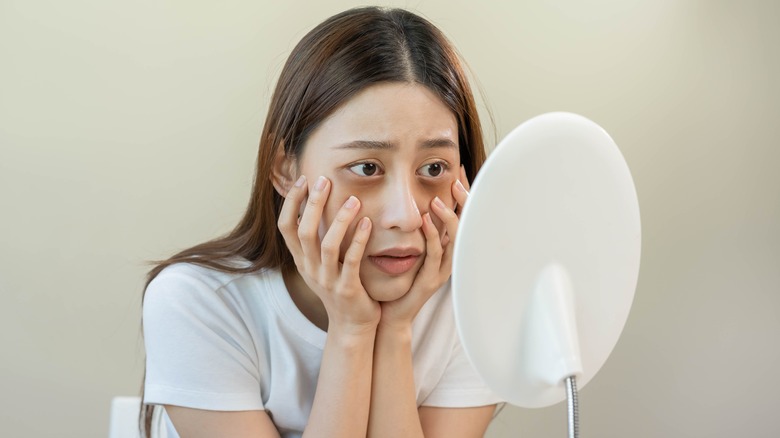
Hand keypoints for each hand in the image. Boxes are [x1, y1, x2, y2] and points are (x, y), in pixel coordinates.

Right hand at [278, 175, 379, 333]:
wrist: (352, 325)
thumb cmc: (340, 286)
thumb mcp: (321, 263)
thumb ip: (317, 239)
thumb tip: (316, 203)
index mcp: (302, 260)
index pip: (286, 227)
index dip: (291, 203)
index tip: (303, 180)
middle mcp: (310, 269)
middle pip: (304, 232)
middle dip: (313, 204)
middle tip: (324, 180)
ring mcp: (327, 280)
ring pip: (327, 246)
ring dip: (340, 220)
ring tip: (354, 200)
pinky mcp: (347, 289)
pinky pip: (352, 261)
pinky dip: (359, 241)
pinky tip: (367, 223)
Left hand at [379, 166, 470, 327]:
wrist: (390, 314)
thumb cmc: (397, 280)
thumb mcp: (411, 248)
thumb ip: (416, 228)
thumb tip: (414, 197)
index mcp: (446, 249)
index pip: (462, 217)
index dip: (464, 196)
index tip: (460, 172)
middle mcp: (449, 259)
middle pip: (466, 226)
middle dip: (464, 203)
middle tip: (456, 182)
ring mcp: (442, 270)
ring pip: (454, 239)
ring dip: (447, 218)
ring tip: (437, 200)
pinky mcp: (430, 280)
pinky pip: (434, 254)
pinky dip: (432, 236)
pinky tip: (425, 221)